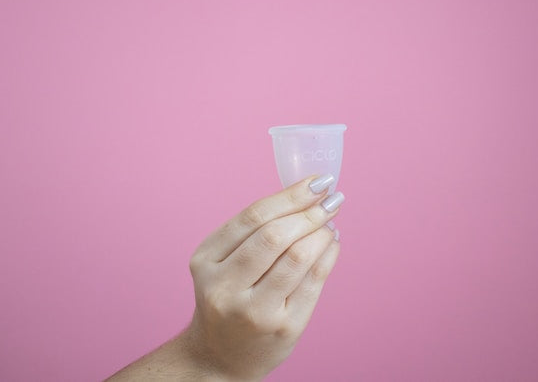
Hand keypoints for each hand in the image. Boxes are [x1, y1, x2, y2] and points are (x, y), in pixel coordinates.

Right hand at [185, 175, 343, 380]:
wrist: (220, 356)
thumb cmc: (228, 298)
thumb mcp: (221, 263)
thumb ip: (253, 232)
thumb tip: (306, 196)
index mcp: (206, 262)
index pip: (253, 217)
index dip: (290, 195)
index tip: (316, 181)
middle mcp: (225, 288)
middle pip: (274, 236)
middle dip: (309, 211)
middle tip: (331, 198)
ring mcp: (255, 311)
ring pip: (297, 257)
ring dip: (322, 232)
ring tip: (330, 221)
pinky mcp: (284, 328)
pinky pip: (314, 281)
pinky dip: (328, 255)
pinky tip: (332, 242)